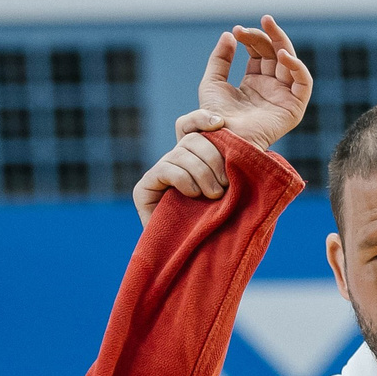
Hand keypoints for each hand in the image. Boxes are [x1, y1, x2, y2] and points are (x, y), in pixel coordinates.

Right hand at [133, 110, 232, 224]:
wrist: (199, 258)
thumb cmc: (222, 225)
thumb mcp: (232, 191)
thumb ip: (228, 165)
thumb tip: (224, 125)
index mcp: (194, 157)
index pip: (191, 124)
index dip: (202, 117)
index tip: (221, 123)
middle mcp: (175, 161)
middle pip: (192, 139)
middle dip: (213, 157)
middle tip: (226, 184)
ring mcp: (159, 173)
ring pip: (181, 153)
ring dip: (202, 173)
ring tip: (214, 194)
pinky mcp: (144, 188)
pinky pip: (166, 170)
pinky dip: (183, 180)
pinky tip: (194, 194)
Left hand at [197, 16, 310, 149]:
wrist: (222, 138)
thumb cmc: (215, 116)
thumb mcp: (213, 82)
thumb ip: (220, 58)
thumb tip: (229, 34)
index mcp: (254, 83)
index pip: (259, 52)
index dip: (251, 38)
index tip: (237, 31)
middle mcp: (271, 88)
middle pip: (276, 53)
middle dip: (269, 35)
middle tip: (263, 19)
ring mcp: (283, 97)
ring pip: (291, 63)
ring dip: (283, 42)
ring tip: (270, 27)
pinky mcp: (294, 109)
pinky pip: (304, 83)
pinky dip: (297, 66)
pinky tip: (282, 54)